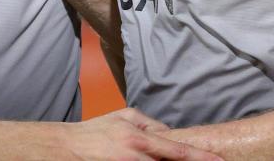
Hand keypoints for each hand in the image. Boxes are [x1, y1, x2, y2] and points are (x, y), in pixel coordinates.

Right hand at [63, 108, 222, 159]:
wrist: (68, 148)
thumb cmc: (96, 132)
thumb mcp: (124, 116)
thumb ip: (150, 123)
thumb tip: (170, 133)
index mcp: (139, 139)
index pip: (177, 151)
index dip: (201, 158)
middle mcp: (137, 159)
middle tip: (204, 160)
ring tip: (149, 154)